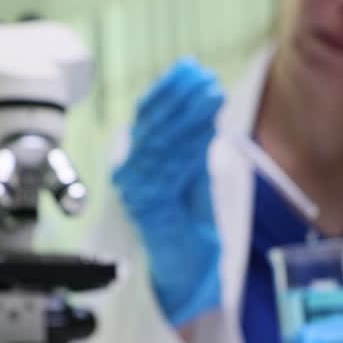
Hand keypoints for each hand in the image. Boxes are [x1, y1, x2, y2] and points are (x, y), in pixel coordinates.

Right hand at [112, 58, 224, 326]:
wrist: (188, 274)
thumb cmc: (189, 227)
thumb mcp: (195, 176)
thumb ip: (195, 145)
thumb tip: (205, 102)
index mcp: (141, 160)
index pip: (149, 117)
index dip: (169, 91)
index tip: (192, 69)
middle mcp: (133, 173)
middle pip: (154, 126)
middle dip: (179, 97)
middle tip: (203, 76)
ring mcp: (138, 191)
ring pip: (162, 144)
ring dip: (187, 115)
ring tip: (209, 92)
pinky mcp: (148, 210)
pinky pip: (169, 172)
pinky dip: (188, 147)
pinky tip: (206, 126)